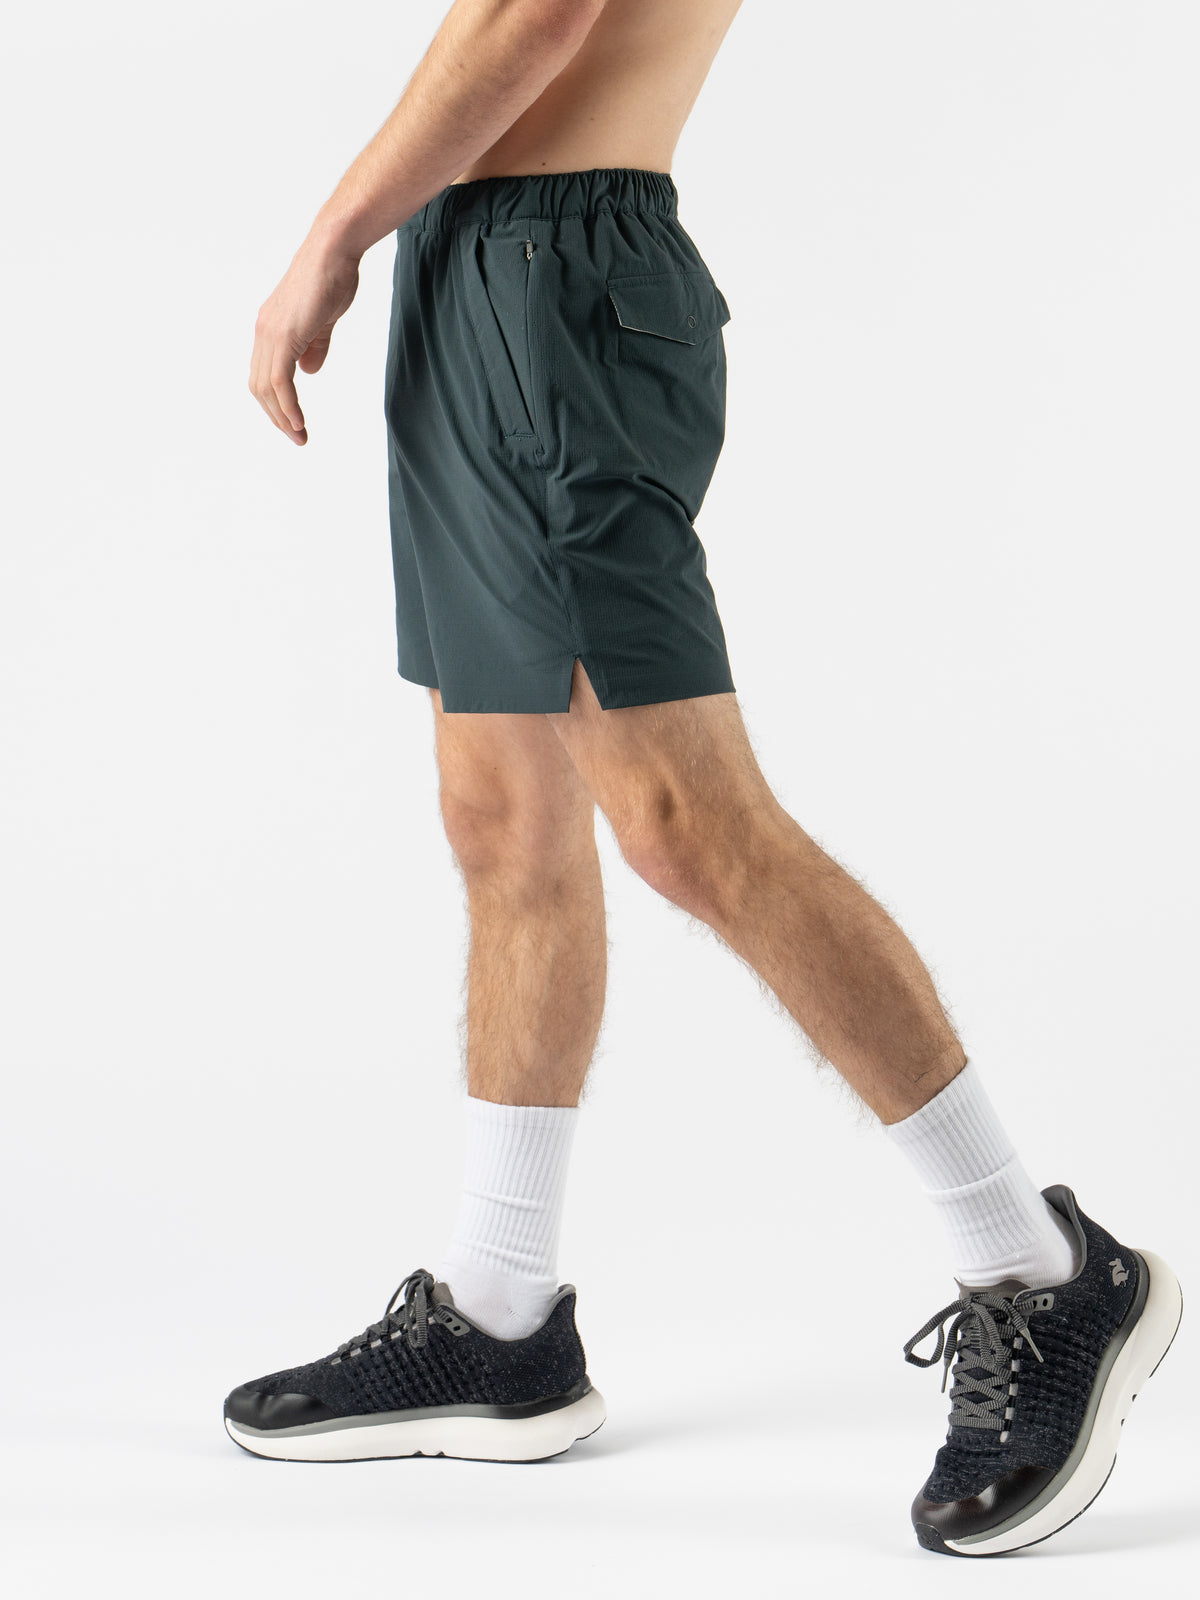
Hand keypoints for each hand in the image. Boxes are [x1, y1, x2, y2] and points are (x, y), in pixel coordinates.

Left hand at [249, 234, 360, 444]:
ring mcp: (270, 334)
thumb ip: (314, 347)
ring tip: (299, 436)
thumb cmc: (333, 278)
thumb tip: (308, 371)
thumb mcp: (323, 321)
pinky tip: (298, 422)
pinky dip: (288, 406)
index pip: (263, 375)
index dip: (276, 403)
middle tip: (296, 437)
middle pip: (258, 387)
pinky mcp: (284, 336)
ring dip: (282, 417)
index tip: (293, 422)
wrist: (333, 250)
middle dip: (276, 417)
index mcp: (270, 329)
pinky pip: (279, 381)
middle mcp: (263, 332)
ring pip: (266, 388)